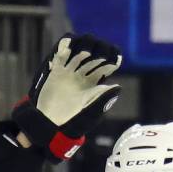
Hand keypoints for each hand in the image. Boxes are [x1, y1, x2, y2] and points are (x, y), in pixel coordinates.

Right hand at [12, 33, 121, 163]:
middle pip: (94, 54)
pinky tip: (69, 49)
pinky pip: (61, 55)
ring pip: (79, 51)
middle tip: (99, 56)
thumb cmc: (75, 119)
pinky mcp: (56, 71)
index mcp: (94, 82)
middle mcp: (83, 75)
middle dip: (99, 50)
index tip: (116, 60)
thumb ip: (104, 96)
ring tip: (86, 53)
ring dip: (83, 47)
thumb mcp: (92, 108)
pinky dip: (65, 49)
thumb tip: (118, 86)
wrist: (54, 123)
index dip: (111, 58)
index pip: (106, 64)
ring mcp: (69, 71)